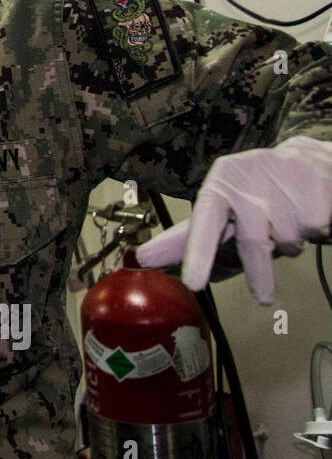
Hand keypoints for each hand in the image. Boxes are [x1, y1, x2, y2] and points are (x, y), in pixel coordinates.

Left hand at [137, 136, 331, 302]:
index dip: (197, 253)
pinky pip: (316, 230)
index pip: (204, 222)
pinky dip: (316, 232)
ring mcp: (284, 179)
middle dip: (259, 272)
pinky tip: (309, 213)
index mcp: (219, 184)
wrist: (309, 160)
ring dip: (290, 243)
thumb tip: (144, 259)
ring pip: (288, 240)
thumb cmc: (256, 192)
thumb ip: (185, 238)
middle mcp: (247, 179)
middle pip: (252, 241)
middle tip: (263, 298)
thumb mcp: (219, 208)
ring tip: (289, 223)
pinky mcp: (317, 184)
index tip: (193, 283)